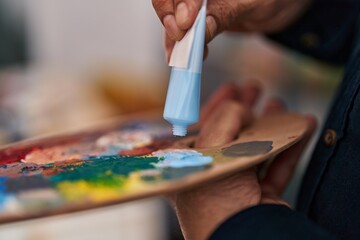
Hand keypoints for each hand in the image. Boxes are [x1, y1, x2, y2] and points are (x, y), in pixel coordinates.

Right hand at [152, 0, 311, 61]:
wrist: (286, 6)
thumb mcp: (254, 3)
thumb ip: (225, 13)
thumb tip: (200, 28)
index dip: (181, 2)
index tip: (185, 22)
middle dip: (170, 19)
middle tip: (178, 37)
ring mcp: (198, 3)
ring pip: (174, 16)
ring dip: (173, 37)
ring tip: (177, 55)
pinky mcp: (200, 17)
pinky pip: (184, 30)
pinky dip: (181, 44)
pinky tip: (183, 56)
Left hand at [168, 83, 315, 239]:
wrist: (242, 235)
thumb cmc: (214, 196)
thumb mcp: (210, 147)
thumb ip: (224, 118)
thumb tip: (242, 108)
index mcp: (188, 166)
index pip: (200, 128)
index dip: (216, 105)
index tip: (232, 88)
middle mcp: (210, 175)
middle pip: (230, 135)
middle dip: (245, 109)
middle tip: (255, 88)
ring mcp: (236, 187)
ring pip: (254, 148)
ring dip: (269, 124)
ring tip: (278, 102)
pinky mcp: (261, 197)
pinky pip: (276, 166)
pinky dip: (290, 146)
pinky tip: (302, 126)